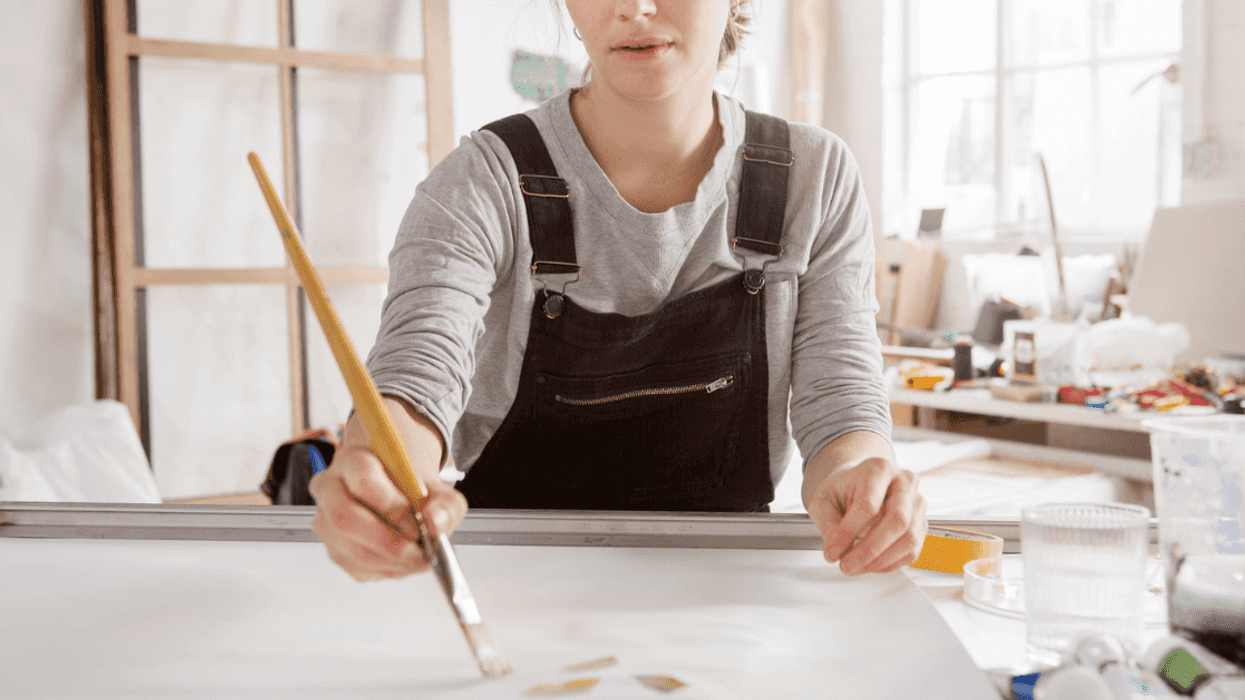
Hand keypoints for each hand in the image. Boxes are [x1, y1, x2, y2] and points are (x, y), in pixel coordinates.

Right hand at [308, 442, 466, 581]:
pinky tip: (406, 563)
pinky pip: (356, 567)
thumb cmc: (410, 485)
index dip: (391, 506)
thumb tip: (436, 522)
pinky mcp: (333, 547)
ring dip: (391, 561)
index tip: (417, 524)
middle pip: (345, 517)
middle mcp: (330, 488)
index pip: (362, 480)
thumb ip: (445, 503)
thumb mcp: (438, 487)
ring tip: (420, 559)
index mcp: (352, 460)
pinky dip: (387, 570)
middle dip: (387, 541)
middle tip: (419, 551)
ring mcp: (326, 520)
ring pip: (350, 547)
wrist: (396, 489)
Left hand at [805, 457, 926, 575]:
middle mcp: (904, 482)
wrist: (859, 484)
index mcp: (878, 469)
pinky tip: (871, 565)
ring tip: (857, 567)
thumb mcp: (823, 500)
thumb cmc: (843, 490)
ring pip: (909, 538)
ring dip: (881, 560)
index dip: (848, 533)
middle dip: (870, 550)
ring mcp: (918, 502)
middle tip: (847, 565)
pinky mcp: (922, 523)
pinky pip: (912, 550)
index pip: (868, 504)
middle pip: (897, 520)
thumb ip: (827, 522)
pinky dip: (891, 563)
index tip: (832, 551)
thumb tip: (836, 549)